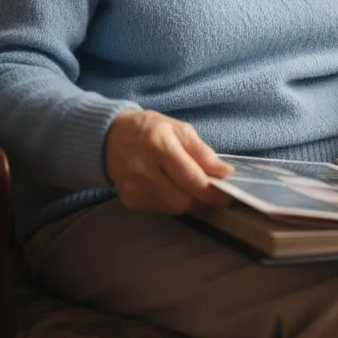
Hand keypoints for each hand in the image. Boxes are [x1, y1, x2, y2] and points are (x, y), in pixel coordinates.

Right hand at [105, 109, 233, 213]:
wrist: (110, 138)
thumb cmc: (150, 129)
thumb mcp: (179, 129)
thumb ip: (202, 151)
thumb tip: (224, 171)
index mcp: (160, 146)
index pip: (191, 177)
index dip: (212, 190)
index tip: (227, 193)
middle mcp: (144, 170)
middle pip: (183, 199)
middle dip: (201, 197)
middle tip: (209, 188)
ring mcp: (135, 188)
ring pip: (173, 208)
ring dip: (187, 199)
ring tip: (186, 183)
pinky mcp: (130, 201)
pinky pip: (160, 209)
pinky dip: (171, 200)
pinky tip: (168, 185)